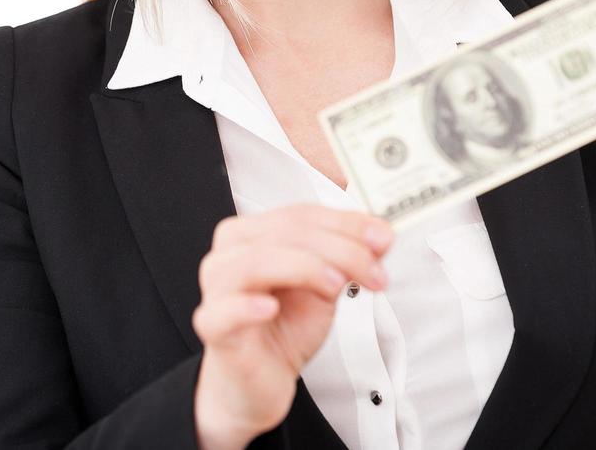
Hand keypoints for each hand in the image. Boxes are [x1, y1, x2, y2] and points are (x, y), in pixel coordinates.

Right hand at [191, 203, 393, 445]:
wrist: (260, 381)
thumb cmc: (284, 328)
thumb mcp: (325, 286)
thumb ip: (347, 258)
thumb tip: (380, 235)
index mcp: (254, 233)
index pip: (300, 215)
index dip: (345, 223)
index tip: (382, 239)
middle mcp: (230, 253)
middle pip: (283, 233)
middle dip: (338, 248)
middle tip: (373, 271)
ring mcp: (217, 288)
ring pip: (254, 262)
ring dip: (303, 267)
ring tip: (336, 285)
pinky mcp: (213, 325)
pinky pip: (223, 310)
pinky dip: (247, 305)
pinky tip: (271, 307)